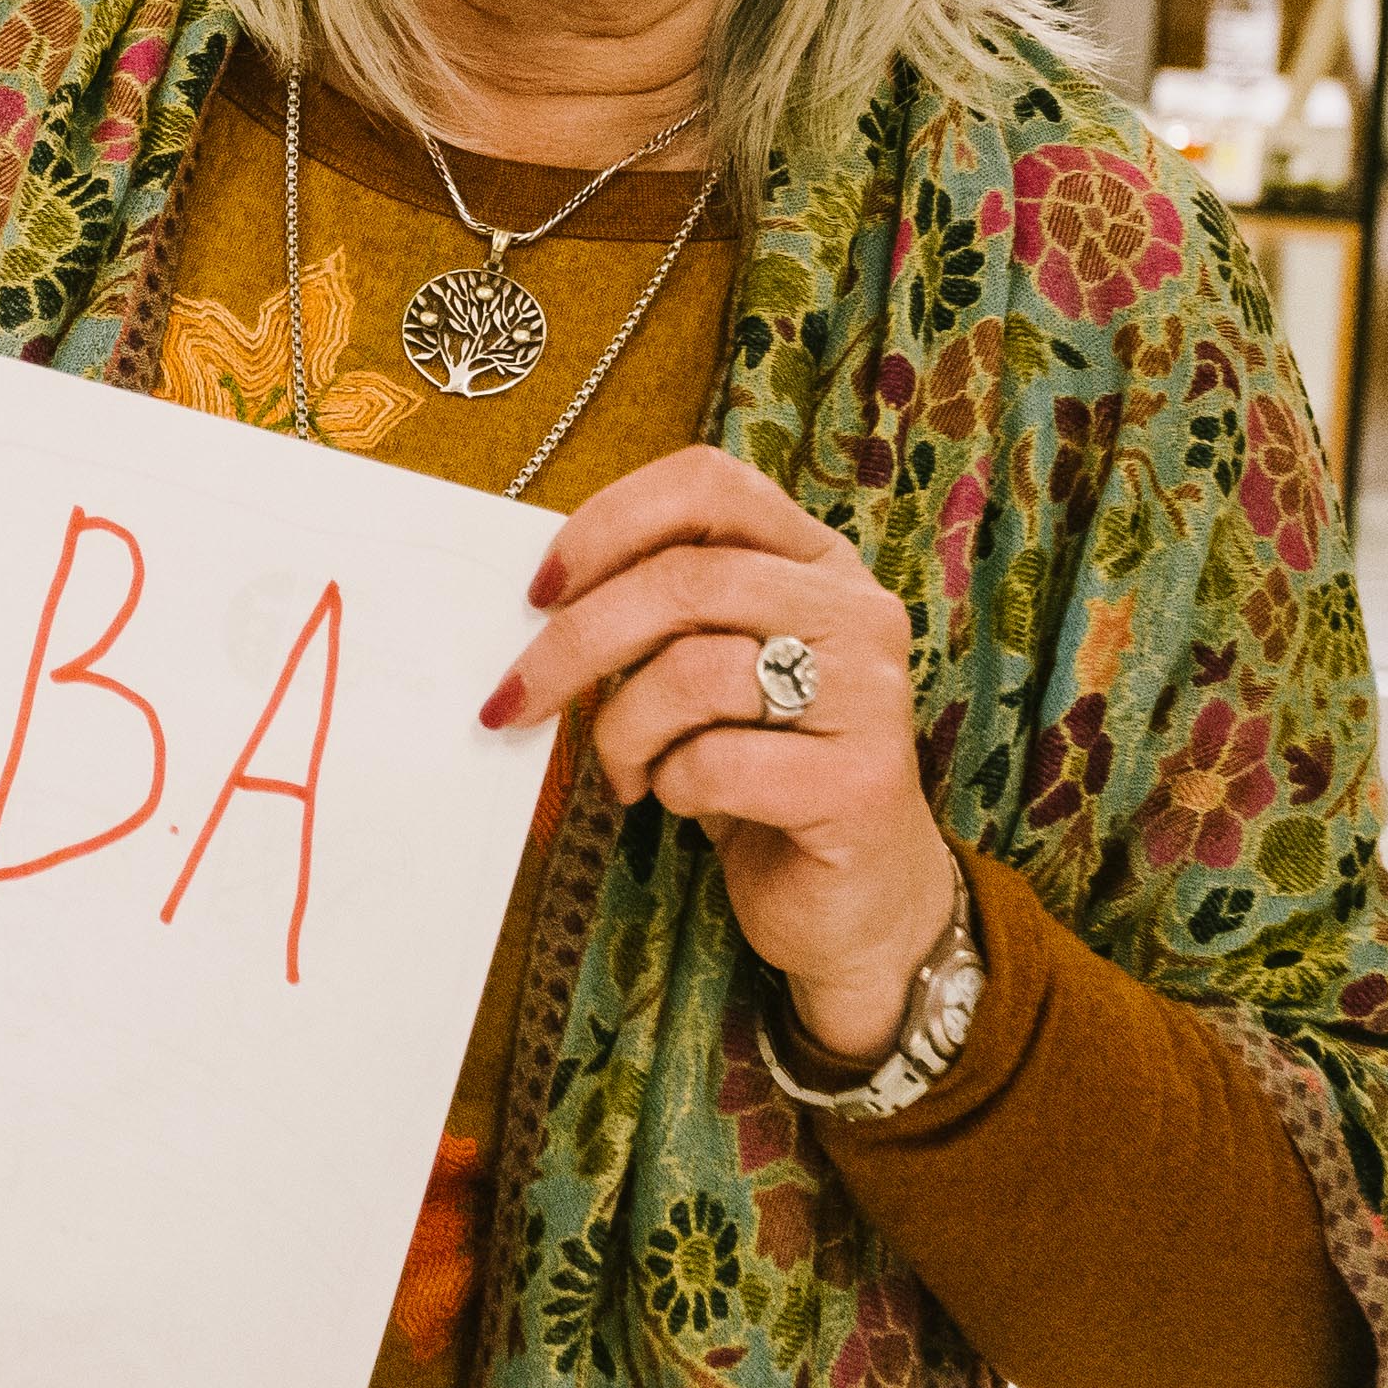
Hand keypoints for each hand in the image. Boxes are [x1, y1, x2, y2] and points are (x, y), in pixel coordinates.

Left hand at [486, 447, 958, 1066]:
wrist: (856, 902)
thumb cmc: (761, 774)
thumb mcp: (707, 677)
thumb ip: (657, 619)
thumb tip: (541, 596)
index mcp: (816, 562)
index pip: (710, 484)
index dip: (611, 523)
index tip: (540, 591)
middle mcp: (856, 611)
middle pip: (686, 578)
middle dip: (577, 642)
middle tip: (517, 699)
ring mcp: (870, 693)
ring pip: (695, 671)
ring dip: (623, 730)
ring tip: (627, 770)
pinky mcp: (861, 781)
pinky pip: (717, 763)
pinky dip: (671, 786)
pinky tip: (680, 803)